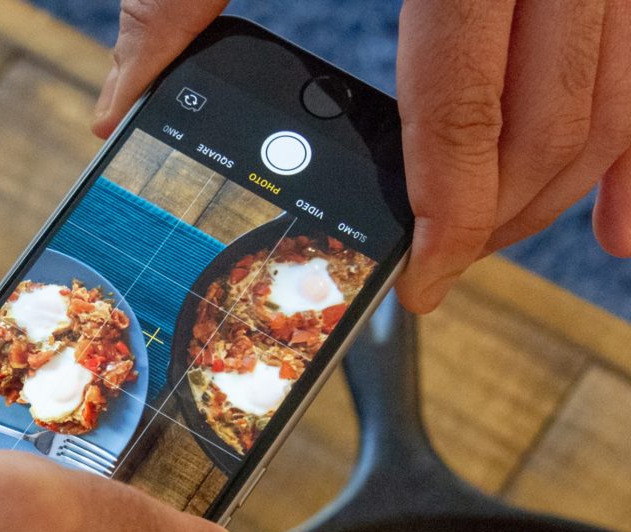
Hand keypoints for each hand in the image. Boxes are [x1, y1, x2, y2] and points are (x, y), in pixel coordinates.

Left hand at [92, 0, 630, 313]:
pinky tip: (620, 212)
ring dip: (567, 179)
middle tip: (445, 264)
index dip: (447, 212)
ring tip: (504, 237)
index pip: (463, 105)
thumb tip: (120, 110)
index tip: (422, 274)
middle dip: (502, 214)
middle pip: (555, 115)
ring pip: (619, 87)